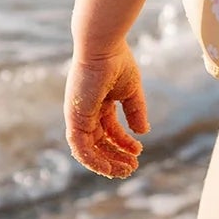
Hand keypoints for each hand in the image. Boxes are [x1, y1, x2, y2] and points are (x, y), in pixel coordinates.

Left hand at [65, 44, 149, 177]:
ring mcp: (79, 116)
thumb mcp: (131, 91)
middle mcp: (86, 111)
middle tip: (132, 167)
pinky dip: (93, 160)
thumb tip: (143, 132)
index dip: (123, 143)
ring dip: (106, 162)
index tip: (138, 152)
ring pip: (89, 149)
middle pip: (99, 142)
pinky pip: (80, 147)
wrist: (103, 48)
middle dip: (116, 156)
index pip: (109, 130)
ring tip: (125, 170)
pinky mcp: (75, 119)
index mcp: (98, 103)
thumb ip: (136, 112)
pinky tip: (109, 167)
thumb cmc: (117, 62)